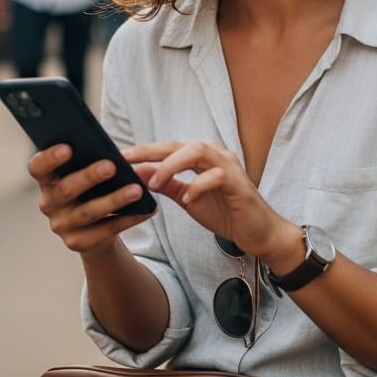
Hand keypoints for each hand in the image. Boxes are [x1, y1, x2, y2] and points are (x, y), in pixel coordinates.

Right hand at [30, 144, 152, 255]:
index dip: (49, 158)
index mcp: (48, 180)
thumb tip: (120, 155)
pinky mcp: (77, 242)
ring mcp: (61, 225)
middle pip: (66, 189)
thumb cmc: (92, 191)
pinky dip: (127, 219)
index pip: (38, 167)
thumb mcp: (88, 174)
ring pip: (88, 212)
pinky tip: (144, 210)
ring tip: (136, 190)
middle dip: (89, 176)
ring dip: (114, 200)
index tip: (67, 147)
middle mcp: (49, 203)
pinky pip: (105, 230)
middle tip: (111, 166)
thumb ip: (93, 161)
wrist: (96, 230)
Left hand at [126, 141, 295, 260]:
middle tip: (127, 162)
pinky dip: (198, 186)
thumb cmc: (225, 213)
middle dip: (151, 152)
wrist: (257, 233)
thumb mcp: (188, 199)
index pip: (169, 148)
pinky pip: (215, 176)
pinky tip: (187, 200)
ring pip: (197, 151)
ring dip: (172, 166)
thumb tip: (139, 174)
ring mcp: (229, 166)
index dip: (144, 151)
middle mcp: (215, 155)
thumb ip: (167, 185)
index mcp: (203, 158)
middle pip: (179, 144)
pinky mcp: (239, 183)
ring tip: (156, 183)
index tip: (119, 158)